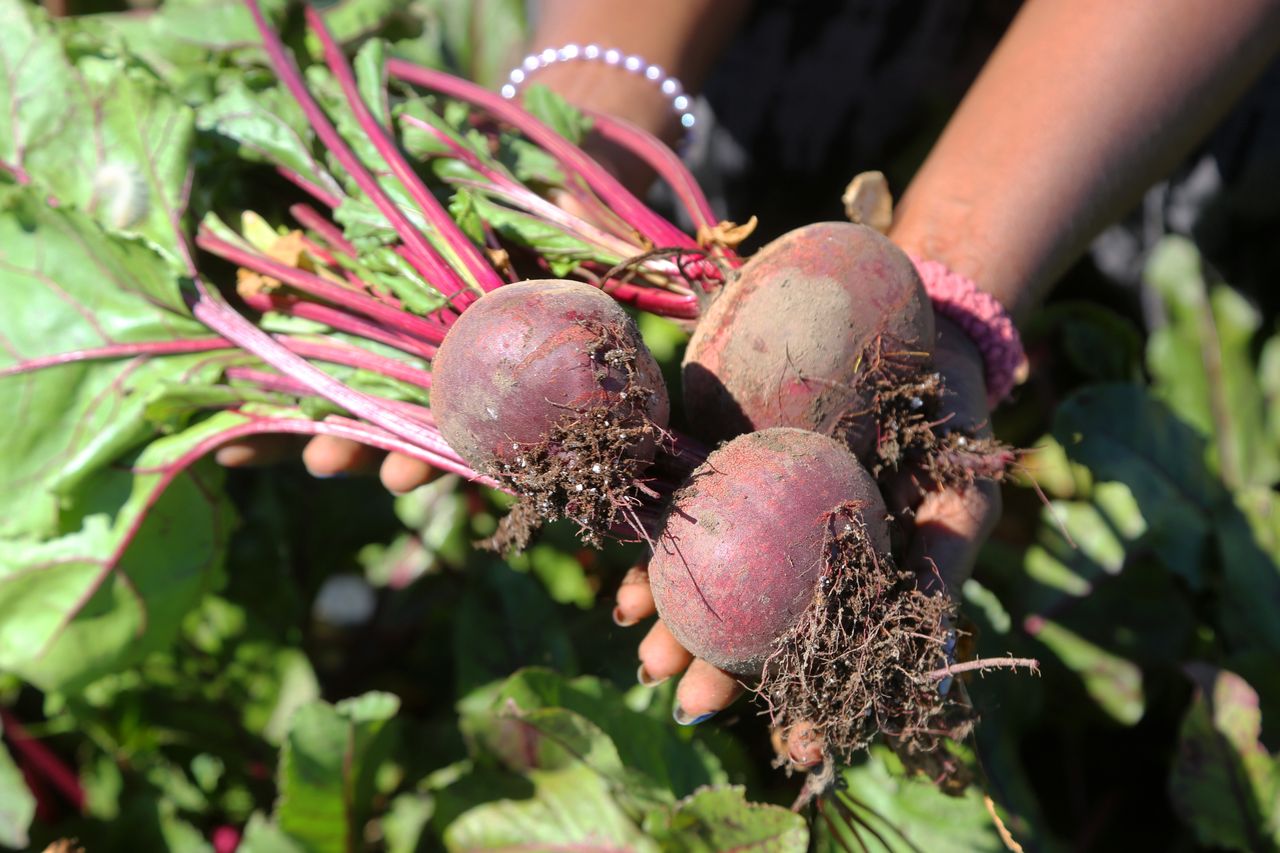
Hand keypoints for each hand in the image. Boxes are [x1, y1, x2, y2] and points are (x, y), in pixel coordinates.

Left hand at [612, 315, 1000, 766]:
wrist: (917, 324)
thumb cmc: (951, 425)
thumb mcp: (963, 498)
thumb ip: (941, 570)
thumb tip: (929, 668)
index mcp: (851, 578)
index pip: (825, 654)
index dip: (811, 705)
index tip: (794, 747)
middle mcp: (796, 552)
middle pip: (753, 627)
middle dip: (719, 673)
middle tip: (690, 704)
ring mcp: (755, 507)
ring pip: (709, 580)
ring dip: (675, 625)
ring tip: (647, 658)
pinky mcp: (720, 455)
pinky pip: (681, 508)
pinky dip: (653, 548)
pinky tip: (627, 583)